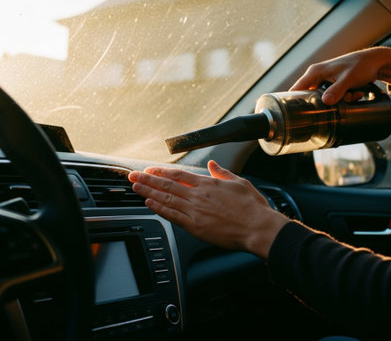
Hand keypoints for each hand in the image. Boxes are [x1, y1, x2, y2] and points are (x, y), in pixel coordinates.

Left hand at [128, 160, 289, 258]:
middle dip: (147, 180)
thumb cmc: (251, 206)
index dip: (161, 172)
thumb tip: (213, 164)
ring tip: (136, 187)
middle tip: (133, 176)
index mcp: (208, 184)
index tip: (149, 170)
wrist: (258, 227)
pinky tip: (149, 204)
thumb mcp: (239, 182)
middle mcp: (198, 196)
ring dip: (149, 192)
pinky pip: (173, 216)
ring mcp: (195, 211)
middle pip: (167, 186)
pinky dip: (160, 210)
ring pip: (166, 199)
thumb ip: (222, 173)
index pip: (178, 175)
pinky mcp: (196, 227)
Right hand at [290, 47, 390, 104]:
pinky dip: (344, 98)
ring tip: (352, 95)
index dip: (294, 102)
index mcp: (315, 72)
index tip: (297, 114)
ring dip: (338, 101)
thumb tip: (326, 102)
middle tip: (338, 102)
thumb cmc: (361, 65)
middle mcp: (317, 75)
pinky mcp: (334, 84)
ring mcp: (326, 80)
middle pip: (312, 96)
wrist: (377, 61)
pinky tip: (355, 94)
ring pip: (325, 98)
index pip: (296, 89)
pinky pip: (334, 96)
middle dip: (324, 103)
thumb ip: (337, 91)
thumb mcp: (348, 79)